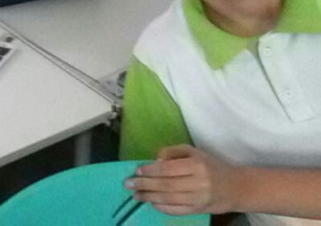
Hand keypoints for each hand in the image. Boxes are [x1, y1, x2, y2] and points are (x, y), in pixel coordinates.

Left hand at [126, 145, 245, 215]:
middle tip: (128, 184)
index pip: (168, 169)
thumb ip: (172, 152)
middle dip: (144, 185)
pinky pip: (175, 210)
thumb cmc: (210, 166)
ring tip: (135, 194)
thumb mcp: (193, 152)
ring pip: (168, 199)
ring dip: (148, 197)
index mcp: (197, 165)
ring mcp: (198, 199)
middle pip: (165, 185)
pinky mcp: (198, 211)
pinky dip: (161, 207)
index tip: (137, 171)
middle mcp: (198, 183)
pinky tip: (151, 202)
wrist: (235, 187)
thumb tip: (154, 161)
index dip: (150, 170)